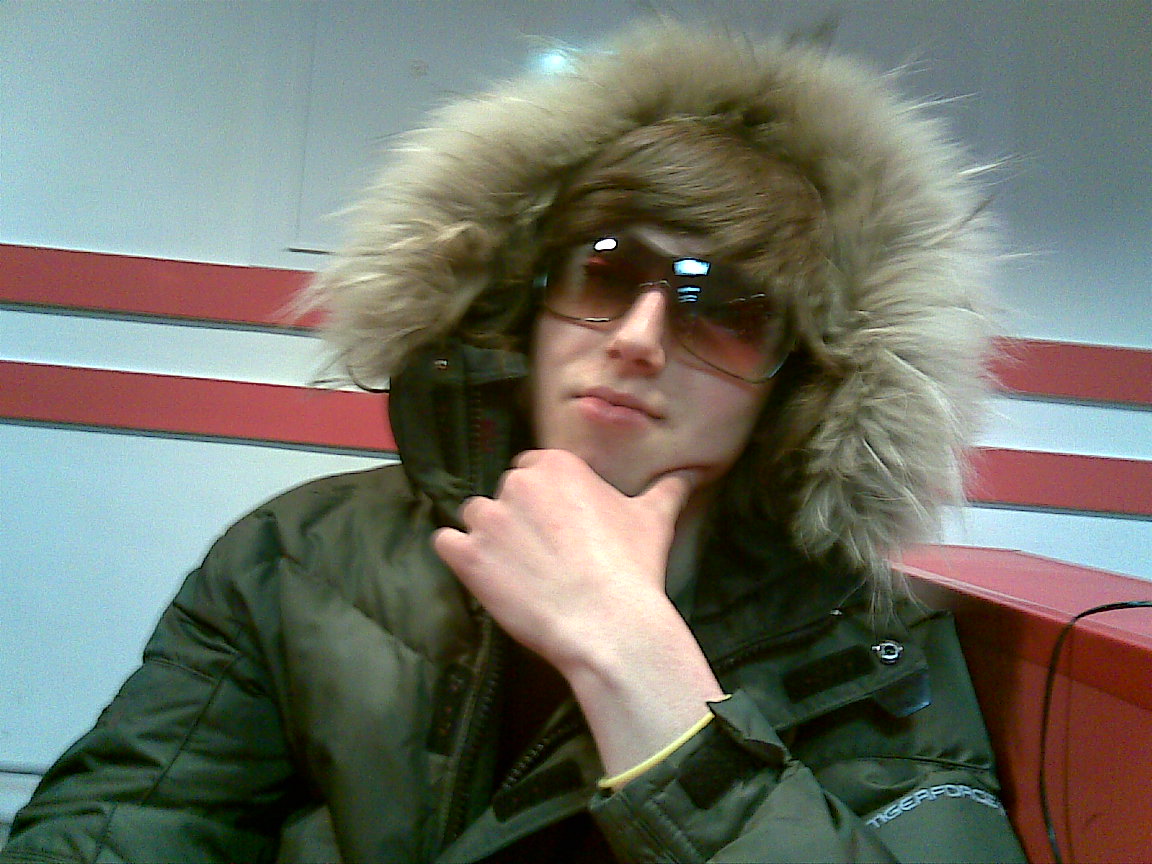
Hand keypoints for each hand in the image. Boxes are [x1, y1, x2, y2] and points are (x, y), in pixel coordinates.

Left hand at [432, 449, 691, 672]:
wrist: (608, 624)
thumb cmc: (632, 568)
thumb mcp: (654, 520)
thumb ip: (666, 490)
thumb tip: (689, 474)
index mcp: (557, 466)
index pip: (534, 467)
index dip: (543, 498)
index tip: (557, 524)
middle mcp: (517, 483)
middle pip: (505, 491)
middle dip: (518, 517)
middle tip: (542, 552)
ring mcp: (488, 519)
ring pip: (474, 516)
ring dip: (488, 536)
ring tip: (514, 568)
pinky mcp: (467, 556)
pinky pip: (445, 542)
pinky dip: (457, 555)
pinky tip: (481, 573)